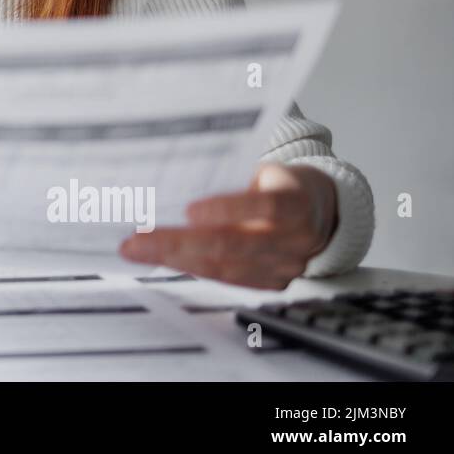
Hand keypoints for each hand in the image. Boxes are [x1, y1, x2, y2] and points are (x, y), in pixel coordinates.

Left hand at [117, 163, 337, 289]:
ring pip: (225, 268)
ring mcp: (286, 266)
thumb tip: (171, 184)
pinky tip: (164, 260)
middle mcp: (296, 239)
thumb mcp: (261, 170)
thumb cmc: (277, 183)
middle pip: (233, 244)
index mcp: (297, 201)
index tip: (189, 211)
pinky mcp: (273, 283)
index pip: (265, 206)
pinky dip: (192, 268)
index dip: (228, 210)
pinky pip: (228, 280)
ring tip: (139, 251)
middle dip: (178, 243)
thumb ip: (228, 180)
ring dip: (176, 260)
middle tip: (137, 241)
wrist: (317, 209)